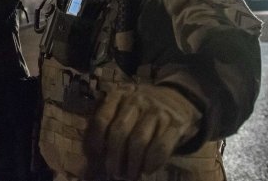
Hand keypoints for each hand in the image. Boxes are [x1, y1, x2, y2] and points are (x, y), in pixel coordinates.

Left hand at [86, 85, 200, 179]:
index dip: (97, 139)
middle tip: (115, 173)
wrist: (177, 100)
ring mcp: (157, 110)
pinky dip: (152, 162)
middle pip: (120, 131)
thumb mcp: (123, 108)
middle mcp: (137, 99)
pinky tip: (147, 170)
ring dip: (132, 163)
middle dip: (115, 157)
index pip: (102, 118)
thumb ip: (107, 124)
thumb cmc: (141, 112)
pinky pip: (161, 146)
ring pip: (139, 140)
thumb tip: (91, 151)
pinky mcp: (176, 123)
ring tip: (130, 175)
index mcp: (119, 95)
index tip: (98, 155)